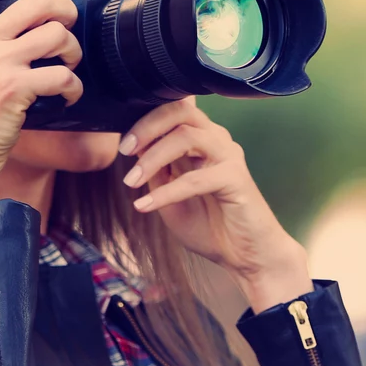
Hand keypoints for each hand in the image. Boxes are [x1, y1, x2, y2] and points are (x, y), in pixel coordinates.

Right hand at [0, 0, 83, 224]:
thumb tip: (11, 23)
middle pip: (38, 0)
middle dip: (65, 9)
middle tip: (70, 24)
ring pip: (58, 35)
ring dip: (74, 50)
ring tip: (71, 64)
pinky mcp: (16, 87)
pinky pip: (63, 74)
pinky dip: (74, 87)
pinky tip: (70, 96)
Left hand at [119, 97, 312, 311]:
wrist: (243, 255)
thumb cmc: (209, 225)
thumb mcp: (168, 195)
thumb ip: (155, 170)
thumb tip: (133, 146)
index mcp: (201, 139)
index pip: (174, 110)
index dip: (145, 118)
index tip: (121, 140)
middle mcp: (217, 140)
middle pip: (181, 111)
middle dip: (147, 126)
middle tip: (124, 149)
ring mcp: (228, 156)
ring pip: (187, 137)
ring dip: (153, 157)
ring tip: (131, 180)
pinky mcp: (236, 178)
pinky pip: (195, 179)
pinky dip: (166, 192)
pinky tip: (145, 206)